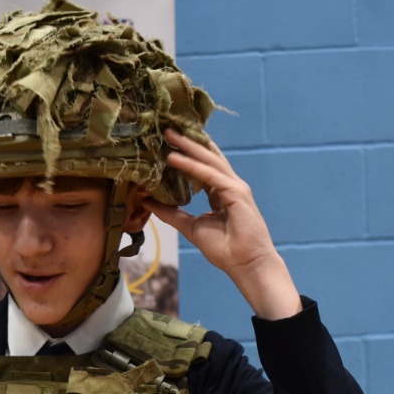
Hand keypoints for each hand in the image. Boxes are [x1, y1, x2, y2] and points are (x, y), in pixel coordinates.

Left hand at [153, 128, 301, 319]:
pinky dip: (191, 166)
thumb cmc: (225, 249)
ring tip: (168, 135)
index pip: (202, 166)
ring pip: (209, 160)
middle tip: (166, 128)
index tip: (167, 142)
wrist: (246, 265)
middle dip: (187, 142)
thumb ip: (170, 213)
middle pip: (206, 157)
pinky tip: (175, 159)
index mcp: (220, 192)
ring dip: (188, 147)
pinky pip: (210, 175)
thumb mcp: (190, 227)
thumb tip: (147, 200)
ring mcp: (235, 187)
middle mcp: (229, 185)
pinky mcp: (236, 193)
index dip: (186, 153)